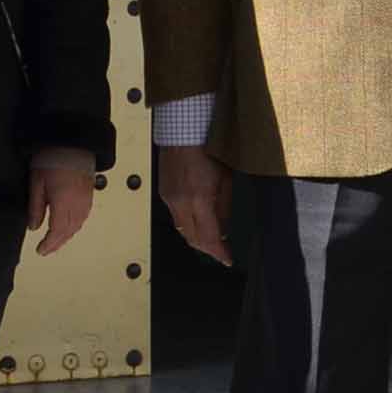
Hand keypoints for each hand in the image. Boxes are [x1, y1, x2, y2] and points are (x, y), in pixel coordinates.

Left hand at [27, 159, 96, 256]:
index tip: (40, 250)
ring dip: (67, 236)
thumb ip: (36, 207)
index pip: (57, 231)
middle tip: (47, 250)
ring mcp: (86, 199)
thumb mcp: (37, 183)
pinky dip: (75, 226)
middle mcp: (77, 204)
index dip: (49, 244)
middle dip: (57, 243)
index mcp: (63, 202)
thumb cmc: (53, 158)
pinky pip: (84, 217)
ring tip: (57, 242)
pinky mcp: (90, 194)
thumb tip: (34, 226)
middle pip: (68, 231)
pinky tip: (70, 227)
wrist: (72, 142)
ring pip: (78, 226)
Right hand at [157, 145, 231, 265]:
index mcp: (199, 199)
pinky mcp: (164, 193)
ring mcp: (169, 199)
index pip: (209, 237)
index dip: (219, 251)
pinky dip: (187, 224)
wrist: (182, 133)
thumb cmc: (207, 150)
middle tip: (220, 252)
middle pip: (192, 238)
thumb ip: (224, 207)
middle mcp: (181, 203)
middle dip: (207, 248)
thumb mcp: (226, 180)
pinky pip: (175, 216)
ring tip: (210, 240)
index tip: (227, 258)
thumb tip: (224, 227)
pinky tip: (196, 221)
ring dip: (196, 238)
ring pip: (182, 229)